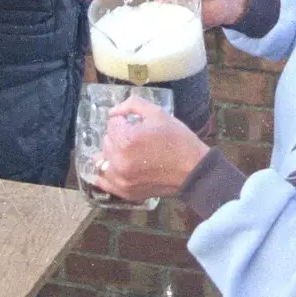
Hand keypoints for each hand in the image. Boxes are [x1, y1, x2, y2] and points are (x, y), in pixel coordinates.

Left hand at [93, 96, 209, 202]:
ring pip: (102, 159)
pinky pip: (103, 181)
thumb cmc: (177, 139)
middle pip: (106, 140)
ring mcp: (120, 179)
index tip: (138, 125)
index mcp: (126, 140)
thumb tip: (113, 111)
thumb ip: (131, 104)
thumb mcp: (157, 113)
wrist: (193, 169)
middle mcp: (118, 161)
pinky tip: (117, 167)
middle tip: (138, 138)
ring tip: (130, 153)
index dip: (126, 121)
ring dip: (112, 153)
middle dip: (119, 136)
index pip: (112, 123)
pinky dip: (107, 172)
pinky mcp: (124, 192)